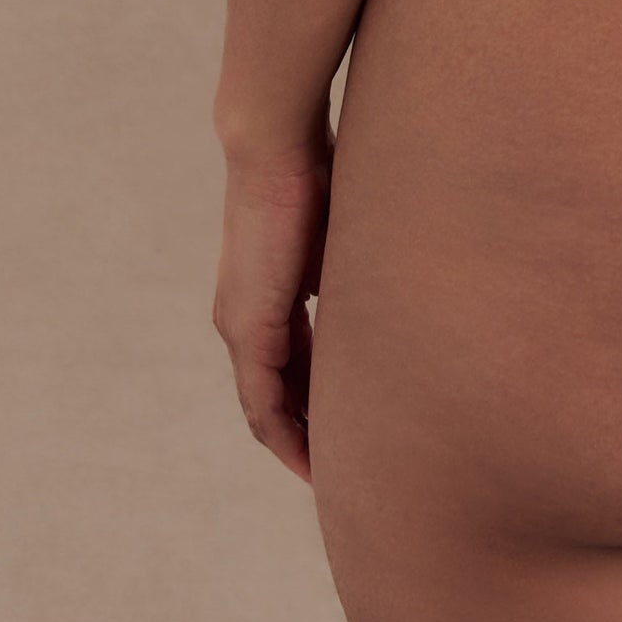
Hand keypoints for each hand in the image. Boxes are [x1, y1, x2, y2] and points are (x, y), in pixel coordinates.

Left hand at [212, 128, 332, 483]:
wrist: (275, 143)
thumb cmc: (313, 171)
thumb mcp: (337, 236)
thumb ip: (347, 272)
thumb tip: (380, 292)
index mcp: (265, 300)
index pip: (285, 371)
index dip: (310, 407)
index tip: (341, 435)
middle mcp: (242, 321)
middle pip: (272, 400)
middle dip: (304, 437)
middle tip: (339, 473)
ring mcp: (241, 326)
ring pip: (265, 407)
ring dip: (295, 443)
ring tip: (327, 478)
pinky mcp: (250, 325)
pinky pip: (263, 400)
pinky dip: (284, 432)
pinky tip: (310, 457)